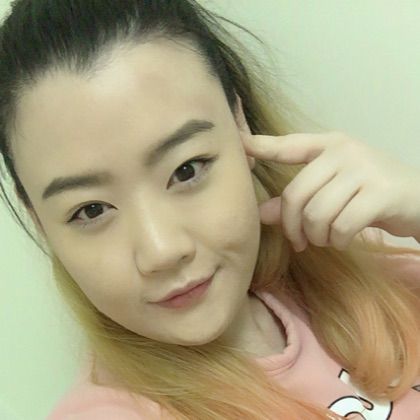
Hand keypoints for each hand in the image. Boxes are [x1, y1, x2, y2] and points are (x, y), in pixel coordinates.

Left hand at [241, 131, 419, 251]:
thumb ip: (299, 199)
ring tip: (325, 238)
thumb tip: (262, 214)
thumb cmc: (369, 194)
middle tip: (300, 240)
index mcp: (328, 145)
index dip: (260, 145)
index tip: (239, 143)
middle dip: (293, 226)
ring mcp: (363, 169)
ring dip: (316, 236)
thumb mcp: (332, 192)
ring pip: (316, 213)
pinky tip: (343, 238)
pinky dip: (337, 240)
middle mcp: (343, 151)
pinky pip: (341, 225)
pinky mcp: (380, 192)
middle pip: (294, 195)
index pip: (288, 145)